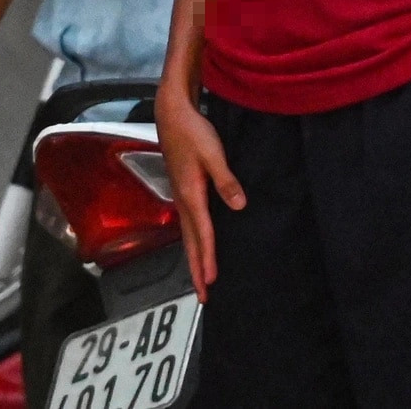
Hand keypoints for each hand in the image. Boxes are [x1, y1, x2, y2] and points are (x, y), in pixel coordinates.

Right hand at [156, 82, 243, 300]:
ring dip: (194, 259)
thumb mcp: (213, 153)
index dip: (208, 258)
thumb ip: (226, 180)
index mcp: (191, 195)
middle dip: (197, 270)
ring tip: (200, 280)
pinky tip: (198, 246)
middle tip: (203, 296)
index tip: (212, 280)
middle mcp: (183, 200)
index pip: (203, 233)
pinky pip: (188, 225)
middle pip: (191, 243)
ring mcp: (180, 197)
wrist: (171, 113)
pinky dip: (193, 242)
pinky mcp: (182, 191)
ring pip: (188, 236)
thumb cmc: (192, 131)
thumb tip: (239, 205)